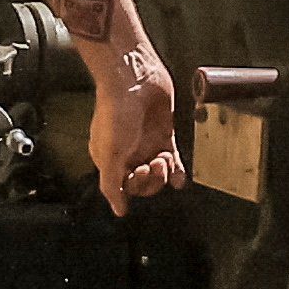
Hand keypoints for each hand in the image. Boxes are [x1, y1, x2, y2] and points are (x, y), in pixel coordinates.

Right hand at [85, 50, 184, 212]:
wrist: (135, 79)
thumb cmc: (116, 110)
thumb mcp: (110, 154)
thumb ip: (112, 184)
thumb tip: (117, 209)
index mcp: (108, 159)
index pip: (124, 187)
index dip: (135, 185)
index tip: (140, 172)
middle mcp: (126, 152)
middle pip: (143, 182)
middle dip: (152, 178)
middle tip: (154, 163)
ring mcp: (145, 142)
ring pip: (158, 172)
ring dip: (164, 171)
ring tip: (164, 158)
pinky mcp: (162, 133)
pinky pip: (172, 159)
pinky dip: (177, 170)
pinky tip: (180, 179)